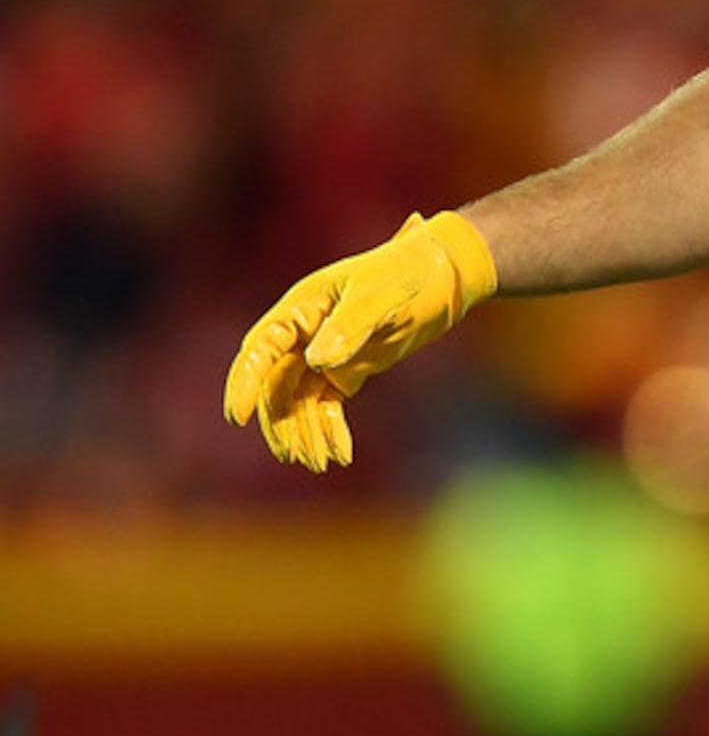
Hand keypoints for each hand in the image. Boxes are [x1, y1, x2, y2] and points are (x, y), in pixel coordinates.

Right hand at [222, 211, 497, 470]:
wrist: (443, 275)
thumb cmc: (407, 272)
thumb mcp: (379, 296)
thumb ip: (349, 326)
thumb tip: (314, 362)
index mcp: (300, 309)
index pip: (260, 349)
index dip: (245, 382)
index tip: (237, 417)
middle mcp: (304, 334)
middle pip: (276, 385)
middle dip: (281, 421)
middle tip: (292, 455)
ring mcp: (323, 355)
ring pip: (298, 402)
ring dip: (304, 433)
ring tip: (318, 463)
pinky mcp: (345, 372)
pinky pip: (326, 406)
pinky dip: (329, 429)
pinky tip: (340, 454)